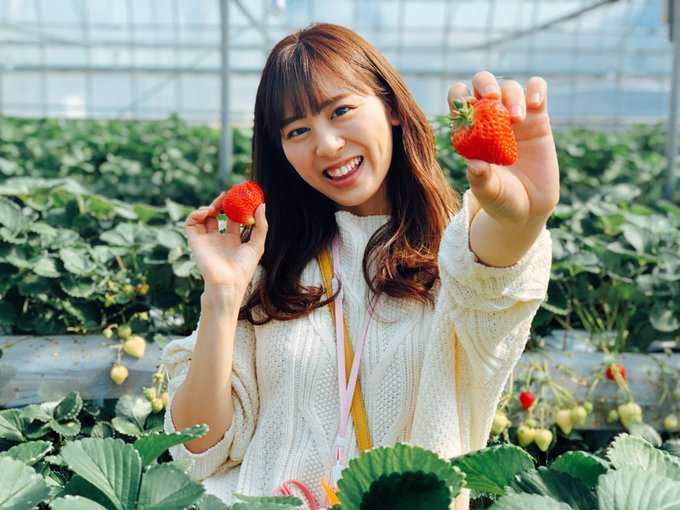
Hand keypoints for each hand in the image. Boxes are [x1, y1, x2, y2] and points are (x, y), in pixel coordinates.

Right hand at [184, 192, 267, 291]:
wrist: (227, 283)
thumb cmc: (244, 268)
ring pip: (203, 217)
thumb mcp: (257, 245)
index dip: (235, 207)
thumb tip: (262, 205)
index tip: (240, 196)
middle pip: (217, 215)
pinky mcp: (195, 241)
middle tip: (227, 194)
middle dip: (221, 203)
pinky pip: (190, 223)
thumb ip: (261, 225)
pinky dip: (196, 214)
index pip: (232, 219)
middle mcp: (218, 239)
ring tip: (217, 205)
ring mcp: (206, 240)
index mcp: (233, 241)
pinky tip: (207, 212)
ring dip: (209, 207)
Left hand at [447, 71, 559, 227]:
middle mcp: (491, 120)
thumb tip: (474, 163)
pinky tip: (534, 104)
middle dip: (485, 84)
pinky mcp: (539, 118)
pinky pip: (538, 90)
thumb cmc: (500, 199)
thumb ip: (480, 178)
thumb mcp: (488, 192)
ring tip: (516, 119)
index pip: (458, 102)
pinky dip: (536, 89)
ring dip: (511, 95)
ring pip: (510, 86)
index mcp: (469, 132)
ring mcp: (515, 117)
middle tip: (492, 98)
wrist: (529, 208)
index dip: (459, 98)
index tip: (468, 107)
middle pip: (483, 84)